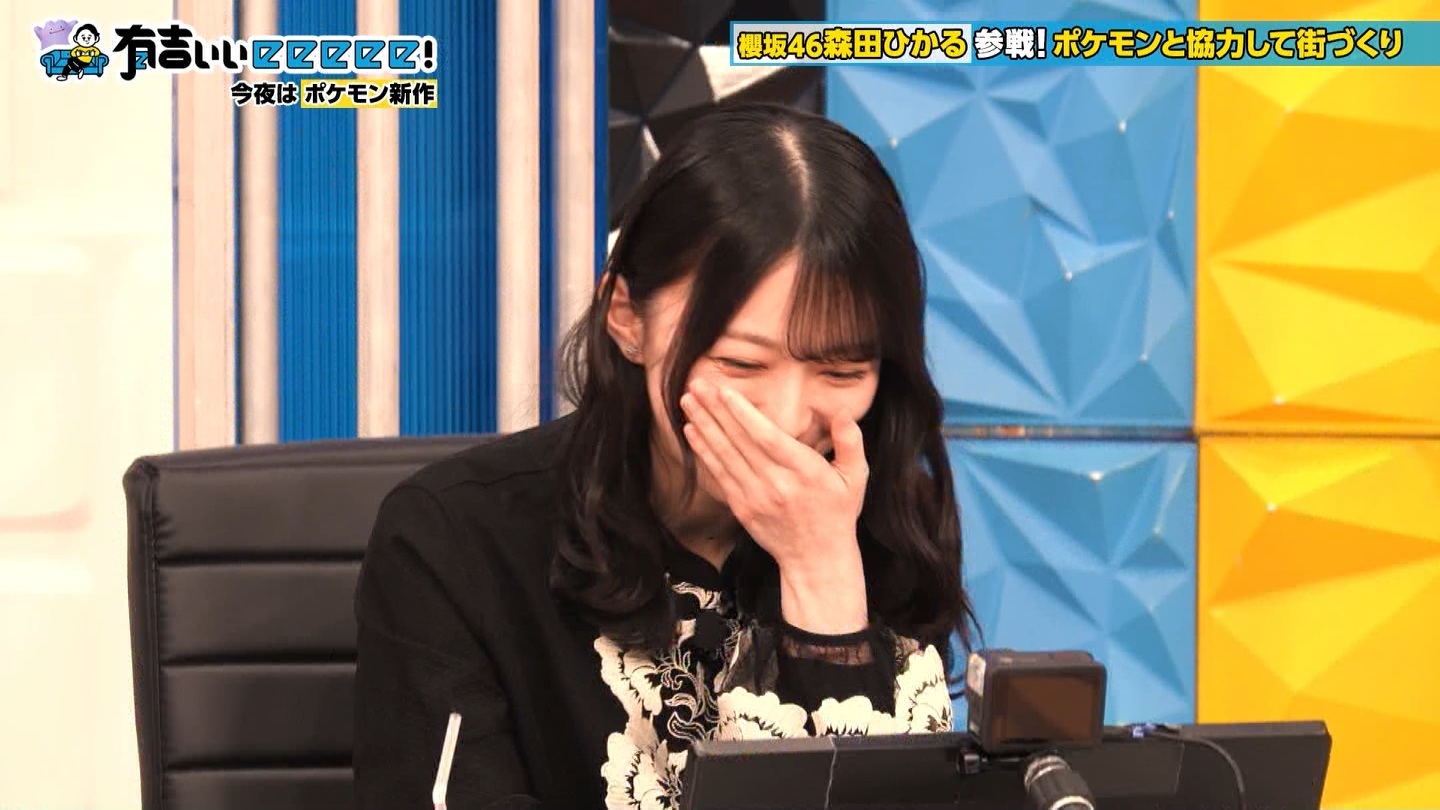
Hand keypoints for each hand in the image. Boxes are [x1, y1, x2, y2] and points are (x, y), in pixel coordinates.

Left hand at [679, 378, 869, 631]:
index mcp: (805, 471)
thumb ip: (850, 440)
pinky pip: (719, 474)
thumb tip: (840, 410)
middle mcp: (777, 484)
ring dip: (704, 425)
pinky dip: (704, 451)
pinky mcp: (742, 508)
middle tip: (697, 384)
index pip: (767, 437)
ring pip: (724, 455)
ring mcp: (756, 497)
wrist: (817, 558)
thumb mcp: (856, 476)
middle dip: (715, 410)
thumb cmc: (837, 512)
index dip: (743, 413)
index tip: (724, 391)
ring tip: (688, 401)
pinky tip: (692, 431)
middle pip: (739, 441)